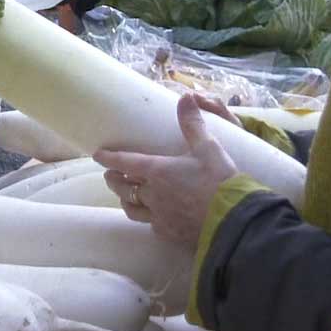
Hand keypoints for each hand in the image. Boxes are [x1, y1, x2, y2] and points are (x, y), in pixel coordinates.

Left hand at [93, 94, 238, 247]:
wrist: (232, 220)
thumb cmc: (220, 181)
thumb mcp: (208, 147)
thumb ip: (193, 124)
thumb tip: (185, 97)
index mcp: (158, 171)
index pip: (125, 162)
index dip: (109, 158)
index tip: (97, 155)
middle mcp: (152, 194)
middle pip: (122, 187)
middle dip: (113, 179)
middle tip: (110, 174)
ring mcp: (158, 216)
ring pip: (131, 208)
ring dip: (125, 199)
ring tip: (125, 195)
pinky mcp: (168, 233)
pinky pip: (149, 224)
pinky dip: (145, 216)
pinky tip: (151, 214)